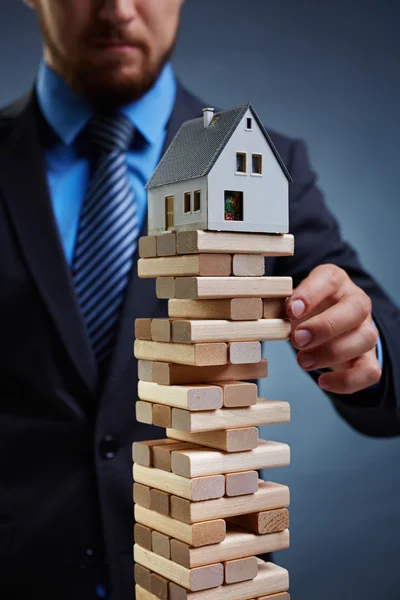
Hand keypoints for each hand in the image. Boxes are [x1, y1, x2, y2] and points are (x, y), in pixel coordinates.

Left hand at [285, 264, 381, 393]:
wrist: (326, 327)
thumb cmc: (306, 312)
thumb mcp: (293, 304)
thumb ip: (285, 309)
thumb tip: (270, 320)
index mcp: (335, 282)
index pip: (329, 279)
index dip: (310, 294)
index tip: (291, 311)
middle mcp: (357, 303)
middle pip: (356, 309)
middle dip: (325, 327)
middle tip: (297, 340)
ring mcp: (366, 330)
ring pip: (366, 339)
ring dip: (332, 353)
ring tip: (303, 361)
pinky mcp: (369, 358)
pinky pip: (370, 371)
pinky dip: (347, 381)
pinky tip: (323, 382)